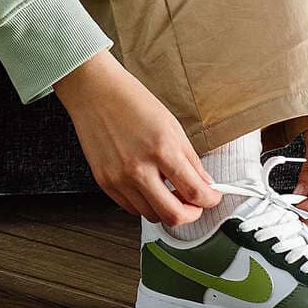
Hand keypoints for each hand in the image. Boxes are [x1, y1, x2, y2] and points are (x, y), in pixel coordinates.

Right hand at [52, 49, 222, 226]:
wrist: (94, 92)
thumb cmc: (132, 102)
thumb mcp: (171, 125)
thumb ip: (189, 160)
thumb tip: (204, 184)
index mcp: (162, 149)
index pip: (195, 192)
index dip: (210, 199)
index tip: (212, 197)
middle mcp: (139, 168)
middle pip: (173, 215)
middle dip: (191, 214)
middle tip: (195, 204)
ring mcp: (119, 178)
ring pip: (152, 215)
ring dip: (166, 208)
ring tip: (170, 192)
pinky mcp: (104, 182)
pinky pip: (131, 208)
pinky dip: (145, 204)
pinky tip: (149, 188)